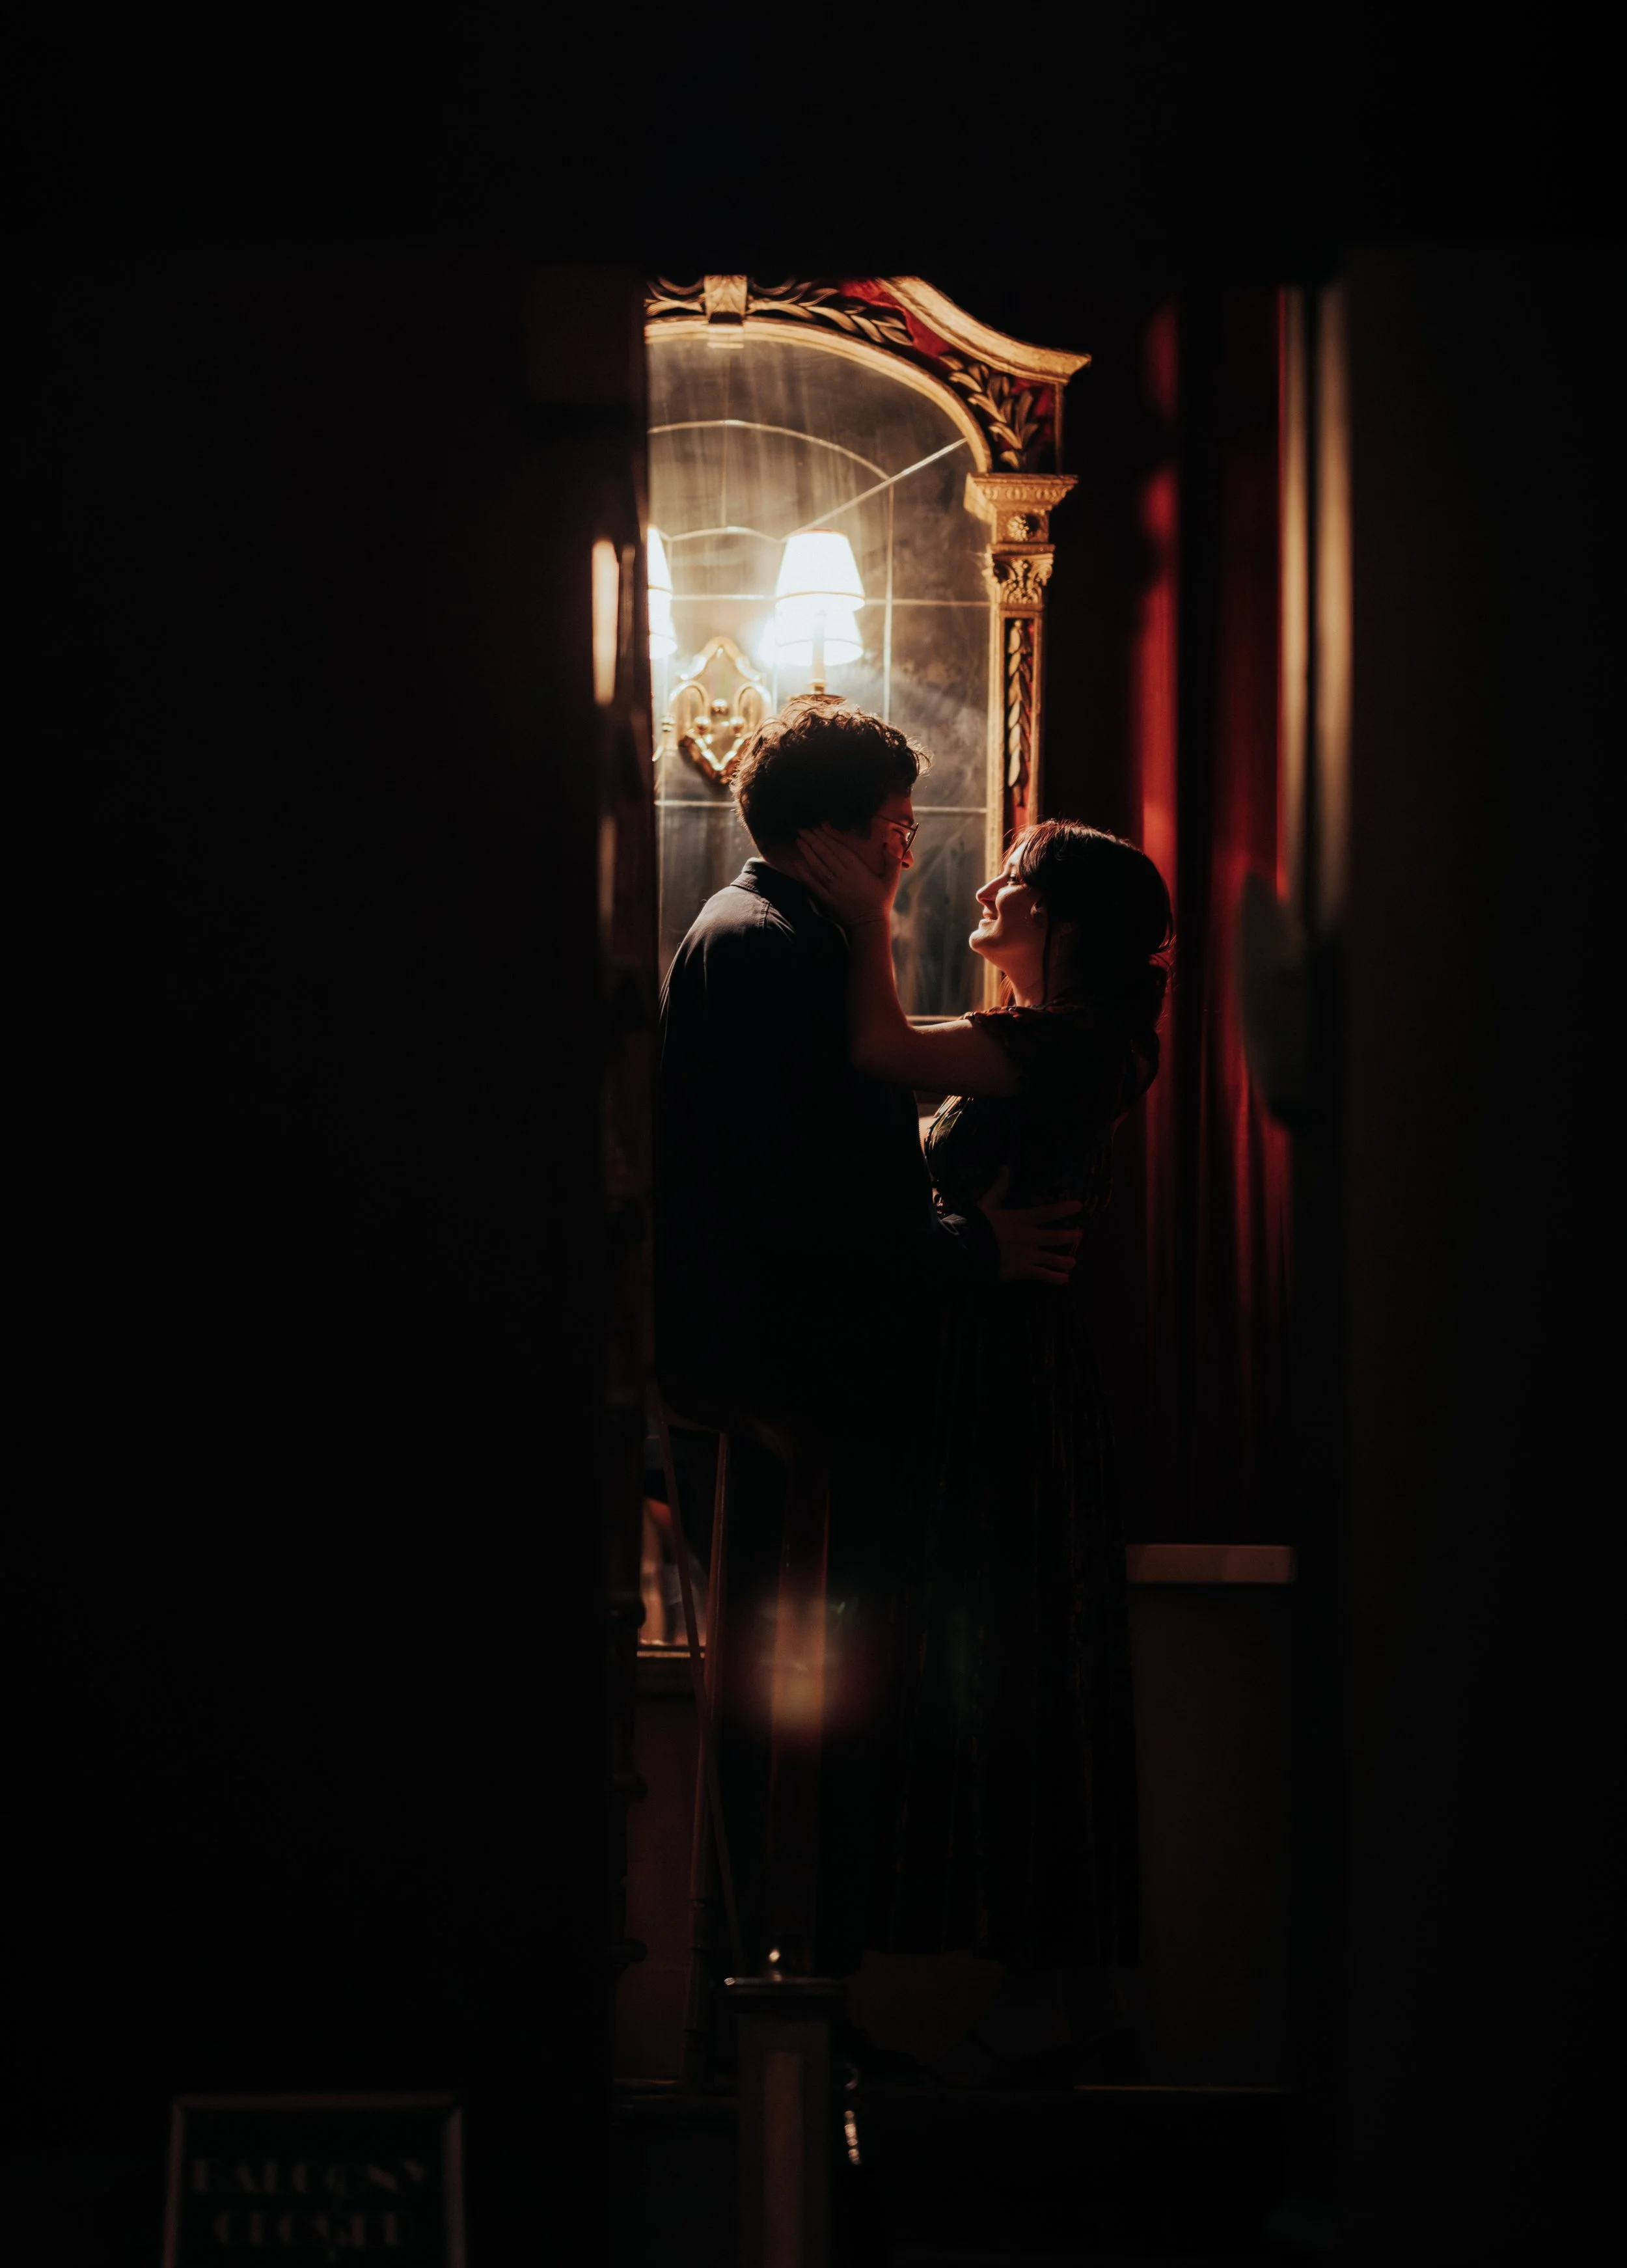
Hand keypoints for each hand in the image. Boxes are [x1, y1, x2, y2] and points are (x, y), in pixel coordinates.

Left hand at [786, 823, 901, 927]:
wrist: (870, 924)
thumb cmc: (882, 900)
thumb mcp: (892, 879)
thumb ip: (893, 859)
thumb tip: (894, 841)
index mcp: (858, 870)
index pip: (840, 849)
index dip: (828, 837)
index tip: (818, 827)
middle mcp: (844, 877)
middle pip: (826, 855)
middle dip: (813, 840)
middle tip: (803, 829)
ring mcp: (834, 888)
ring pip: (818, 867)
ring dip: (807, 853)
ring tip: (798, 840)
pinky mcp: (827, 898)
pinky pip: (813, 884)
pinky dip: (804, 873)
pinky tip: (795, 864)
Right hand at [977, 1167, 1082, 1286]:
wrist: (967, 1250)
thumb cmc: (976, 1225)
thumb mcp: (987, 1203)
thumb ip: (999, 1188)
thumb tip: (1005, 1167)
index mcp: (1022, 1219)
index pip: (1048, 1212)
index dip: (1064, 1209)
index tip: (1079, 1206)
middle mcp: (1030, 1237)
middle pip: (1054, 1237)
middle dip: (1069, 1236)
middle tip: (1080, 1235)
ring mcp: (1028, 1256)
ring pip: (1051, 1258)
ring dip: (1064, 1260)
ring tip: (1074, 1262)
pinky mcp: (1022, 1271)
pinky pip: (1042, 1275)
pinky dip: (1054, 1278)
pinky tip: (1064, 1279)